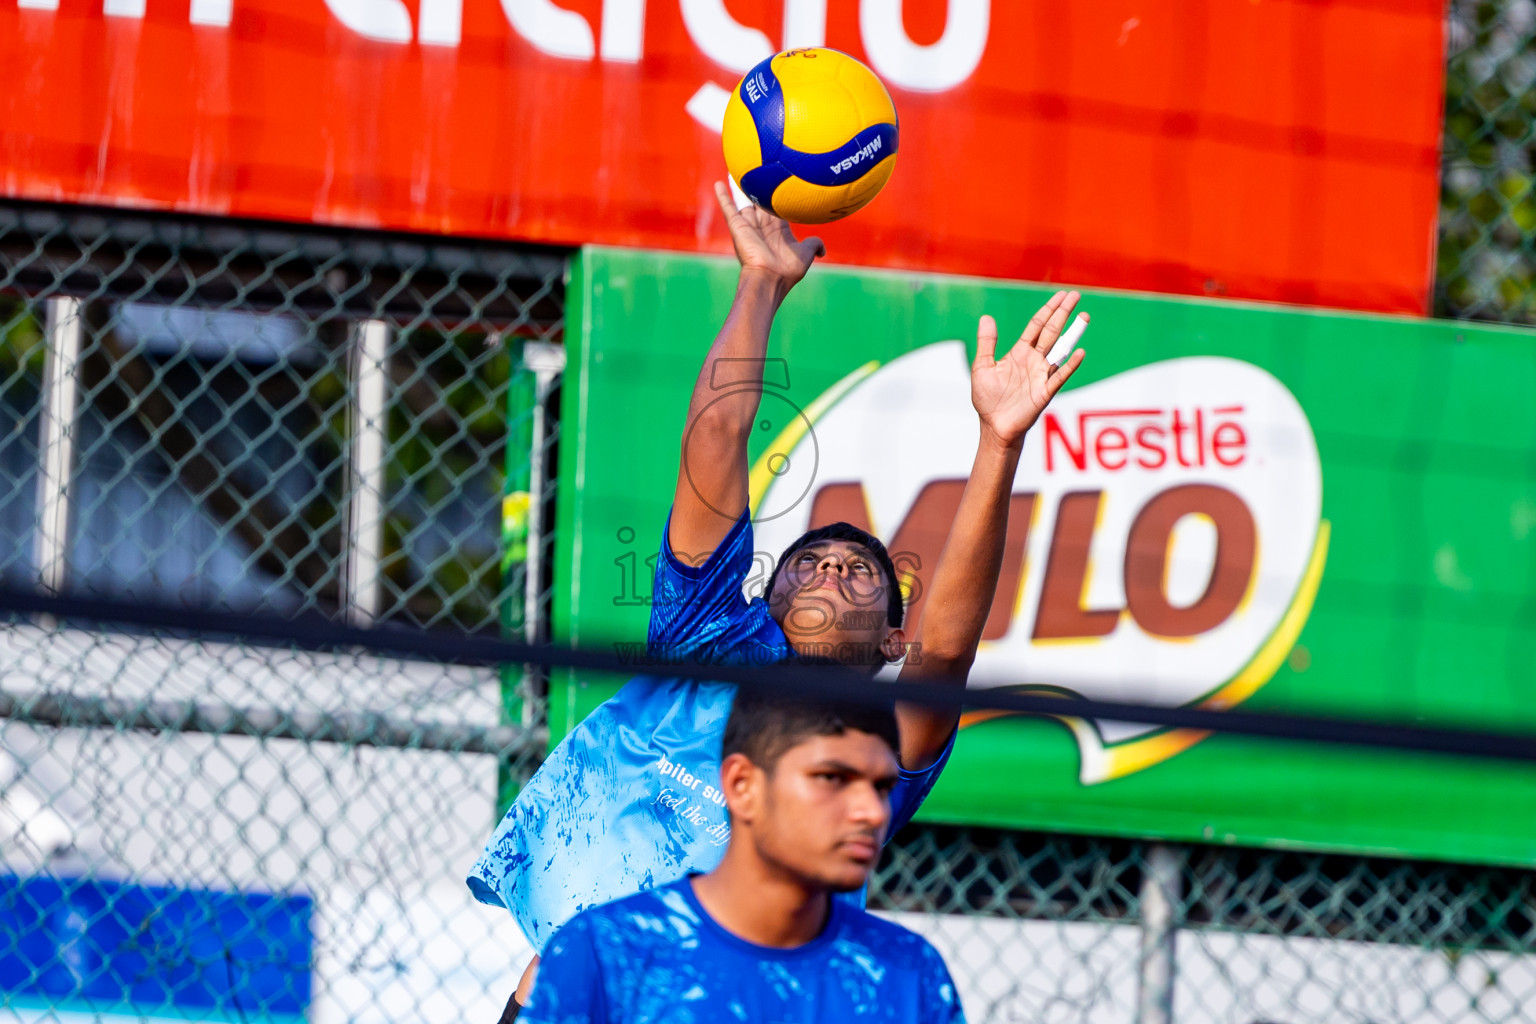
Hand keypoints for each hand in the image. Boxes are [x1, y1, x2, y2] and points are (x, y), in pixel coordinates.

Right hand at [713, 181, 824, 289]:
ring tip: (735, 171)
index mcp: (778, 231)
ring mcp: (749, 226)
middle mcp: (762, 227)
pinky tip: (718, 182)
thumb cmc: (788, 269)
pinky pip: (728, 208)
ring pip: (742, 202)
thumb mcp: (806, 254)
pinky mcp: (737, 226)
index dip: (777, 198)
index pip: (777, 210)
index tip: (778, 184)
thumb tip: (822, 250)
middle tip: (756, 173)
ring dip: (738, 188)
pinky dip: (723, 196)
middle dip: (758, 190)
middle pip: (759, 203)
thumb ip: (814, 245)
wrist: (770, 277)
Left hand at [971, 291, 1087, 448]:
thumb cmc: (988, 399)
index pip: (1037, 326)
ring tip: (1084, 317)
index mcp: (1020, 352)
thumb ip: (987, 343)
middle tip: (1076, 295)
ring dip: (1072, 334)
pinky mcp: (1045, 392)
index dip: (1048, 310)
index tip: (1061, 295)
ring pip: (1059, 349)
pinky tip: (1079, 352)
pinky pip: (1060, 376)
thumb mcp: (982, 367)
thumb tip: (987, 317)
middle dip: (1063, 313)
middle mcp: (1034, 360)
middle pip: (1051, 331)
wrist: (994, 426)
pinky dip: (1070, 365)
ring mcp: (1041, 375)